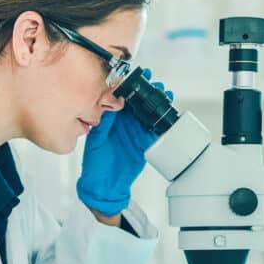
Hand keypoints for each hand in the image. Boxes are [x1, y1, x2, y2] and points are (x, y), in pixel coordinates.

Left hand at [76, 73, 173, 215]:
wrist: (105, 185)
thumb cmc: (96, 163)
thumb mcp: (96, 139)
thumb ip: (104, 122)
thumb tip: (110, 104)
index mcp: (112, 118)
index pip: (122, 98)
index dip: (130, 86)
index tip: (136, 78)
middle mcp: (125, 123)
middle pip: (139, 102)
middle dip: (148, 91)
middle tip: (155, 83)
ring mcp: (136, 132)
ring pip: (150, 113)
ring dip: (158, 103)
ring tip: (164, 94)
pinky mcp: (146, 142)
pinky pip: (156, 129)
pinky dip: (163, 121)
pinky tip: (167, 113)